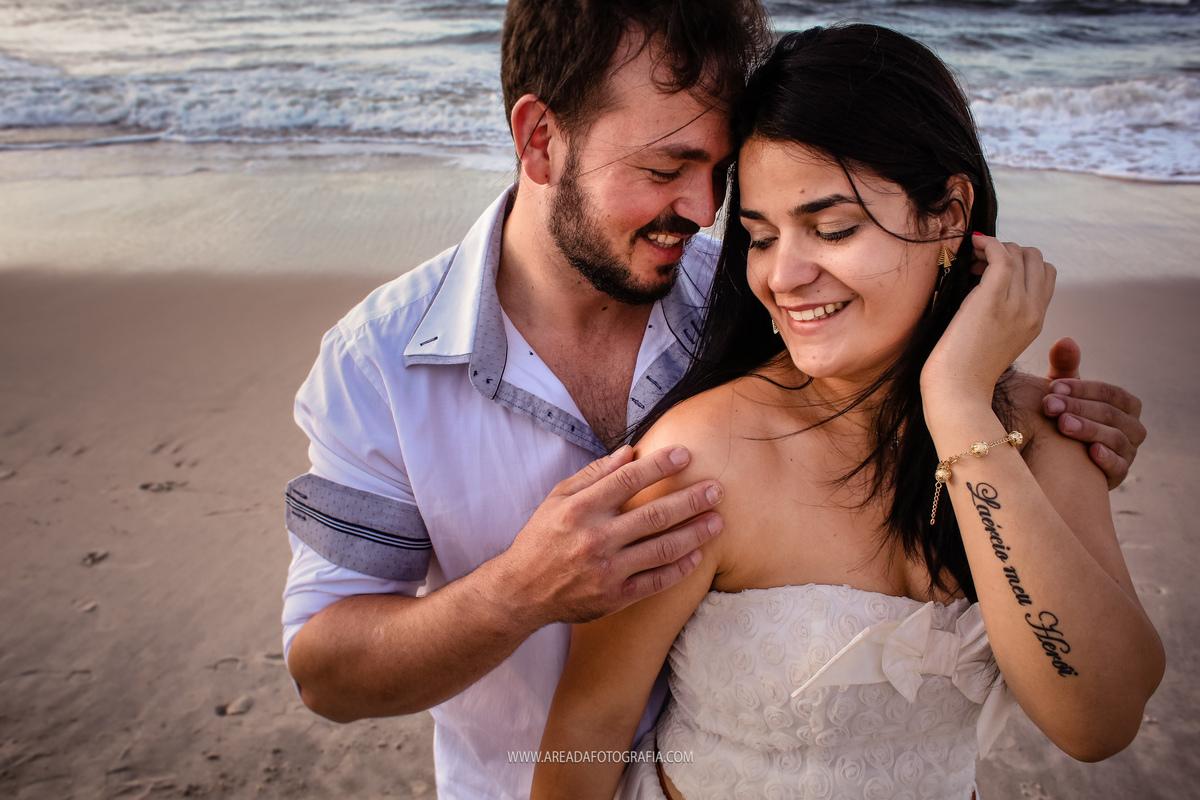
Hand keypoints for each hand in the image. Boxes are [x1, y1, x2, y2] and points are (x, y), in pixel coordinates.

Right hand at [499, 445, 723, 625]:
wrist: (522, 592)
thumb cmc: (542, 539)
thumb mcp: (557, 499)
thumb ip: (594, 475)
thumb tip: (630, 452)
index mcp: (580, 509)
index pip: (628, 480)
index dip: (660, 465)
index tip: (686, 454)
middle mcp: (595, 539)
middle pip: (654, 515)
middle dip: (691, 499)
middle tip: (717, 489)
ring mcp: (607, 571)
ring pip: (662, 548)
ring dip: (695, 533)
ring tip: (717, 520)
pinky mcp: (615, 597)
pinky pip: (656, 581)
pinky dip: (680, 568)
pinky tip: (698, 555)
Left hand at [922, 235, 1055, 409]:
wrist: (958, 391)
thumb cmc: (966, 368)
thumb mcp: (997, 337)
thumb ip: (1003, 313)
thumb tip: (987, 283)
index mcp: (1036, 320)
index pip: (1046, 274)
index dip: (1022, 263)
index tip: (992, 272)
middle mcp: (1033, 310)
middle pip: (1036, 259)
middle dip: (1010, 251)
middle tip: (981, 265)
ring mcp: (1016, 305)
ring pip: (1020, 254)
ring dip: (996, 247)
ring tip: (974, 261)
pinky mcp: (991, 300)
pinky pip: (1001, 256)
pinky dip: (988, 243)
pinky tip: (973, 246)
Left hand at [1042, 337, 1145, 488]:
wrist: (1055, 457)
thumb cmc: (1061, 415)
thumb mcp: (1062, 393)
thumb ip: (1065, 368)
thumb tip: (1066, 340)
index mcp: (1124, 405)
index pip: (1110, 393)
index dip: (1084, 389)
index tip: (1054, 387)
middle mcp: (1131, 428)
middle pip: (1112, 414)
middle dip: (1080, 407)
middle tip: (1050, 405)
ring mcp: (1127, 452)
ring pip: (1116, 438)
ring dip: (1089, 430)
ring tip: (1063, 424)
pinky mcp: (1117, 475)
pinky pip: (1119, 467)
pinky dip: (1107, 459)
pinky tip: (1091, 452)